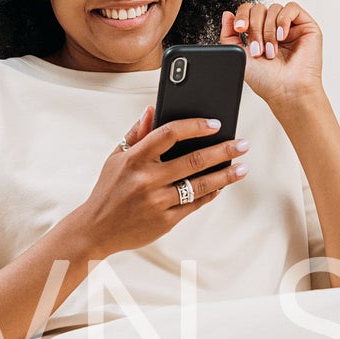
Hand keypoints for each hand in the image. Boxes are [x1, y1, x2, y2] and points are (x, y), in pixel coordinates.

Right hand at [75, 106, 249, 254]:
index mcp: (134, 159)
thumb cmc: (108, 190)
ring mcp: (157, 202)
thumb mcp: (116, 157)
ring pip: (199, 185)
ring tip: (243, 167)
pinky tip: (222, 186)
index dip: (195, 126)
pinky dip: (210, 194)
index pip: (169, 133)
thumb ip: (137, 133)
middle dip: (223, 150)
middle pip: (193, 160)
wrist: (96, 229)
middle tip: (242, 144)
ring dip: (225, 175)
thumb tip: (153, 109)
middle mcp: (147, 180)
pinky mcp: (165, 221)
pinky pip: (194, 204)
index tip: (216, 123)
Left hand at [221, 1, 323, 111]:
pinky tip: (282, 36)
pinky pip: (292, 8)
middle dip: (255, 28)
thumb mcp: (239, 55)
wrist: (286, 91)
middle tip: (258, 49)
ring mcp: (290, 27)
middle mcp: (274, 29)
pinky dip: (283, 20)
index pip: (248, 11)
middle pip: (259, 8)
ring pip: (274, 8)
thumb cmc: (267, 80)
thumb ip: (228, 34)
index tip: (240, 29)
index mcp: (259, 34)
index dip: (242, 16)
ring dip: (269, 30)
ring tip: (272, 50)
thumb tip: (227, 14)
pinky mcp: (306, 26)